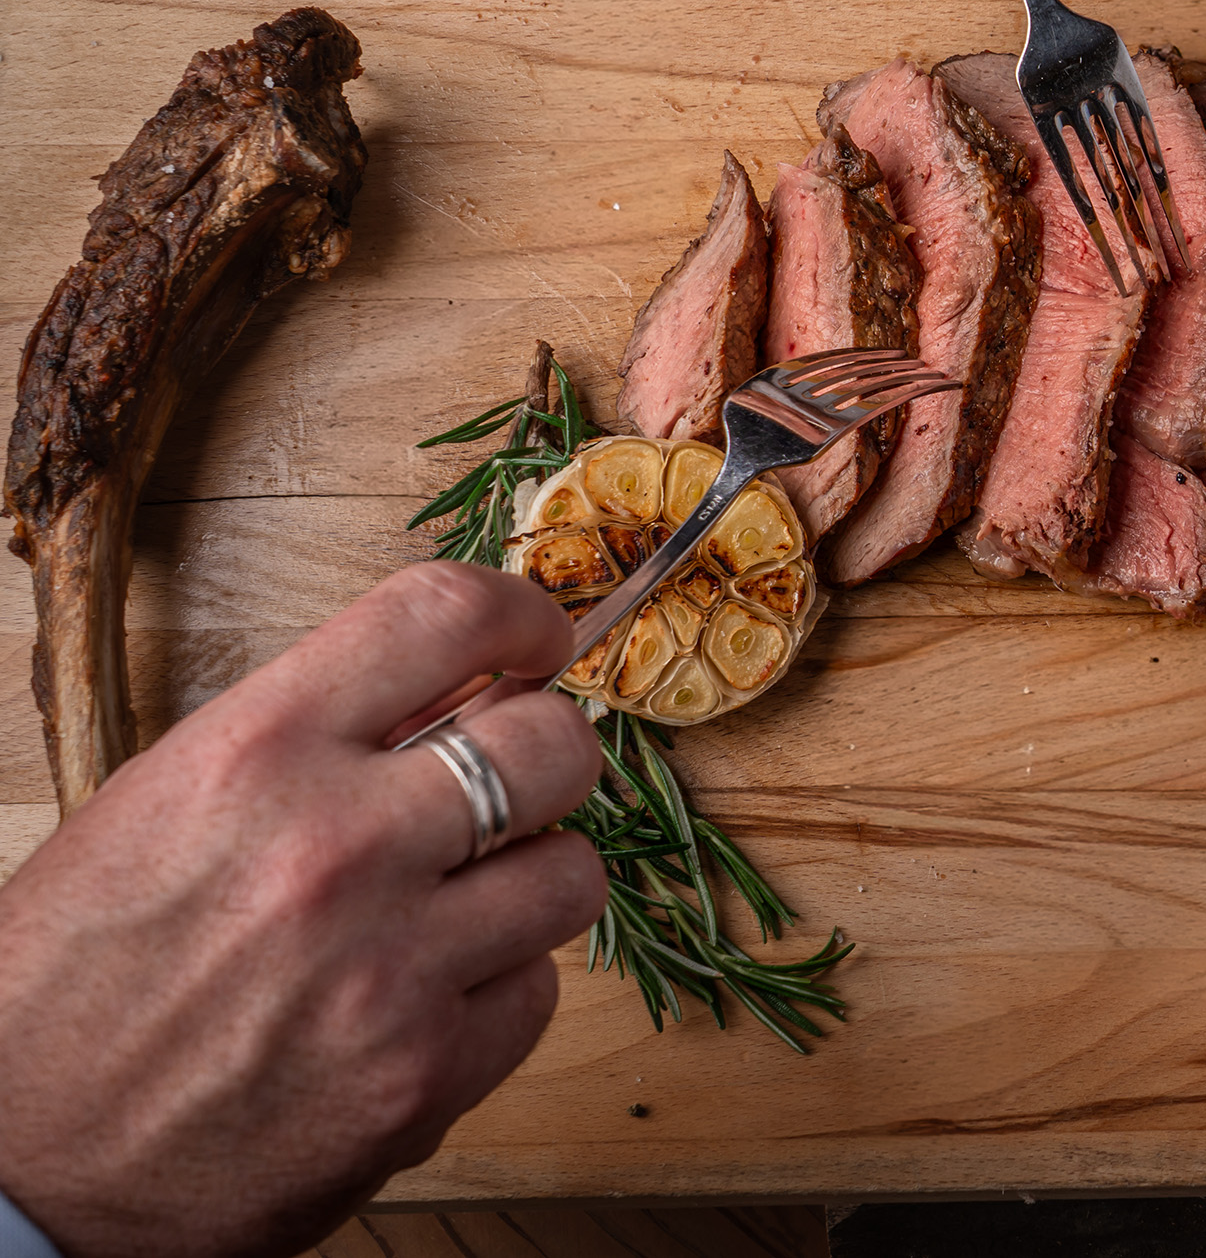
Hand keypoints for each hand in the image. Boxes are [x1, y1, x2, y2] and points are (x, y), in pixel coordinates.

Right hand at [0, 563, 606, 1257]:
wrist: (12, 1168)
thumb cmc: (69, 984)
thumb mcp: (165, 808)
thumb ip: (311, 742)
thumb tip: (451, 694)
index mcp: (254, 755)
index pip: (441, 617)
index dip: (520, 615)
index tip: (536, 641)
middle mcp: (335, 848)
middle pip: (551, 744)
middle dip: (545, 756)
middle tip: (512, 785)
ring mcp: (390, 968)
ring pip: (570, 872)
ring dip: (529, 881)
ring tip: (458, 905)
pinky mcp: (422, 1077)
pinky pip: (537, 993)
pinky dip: (498, 993)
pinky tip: (424, 1000)